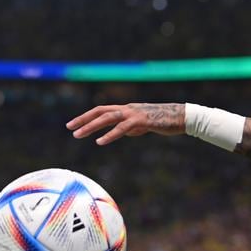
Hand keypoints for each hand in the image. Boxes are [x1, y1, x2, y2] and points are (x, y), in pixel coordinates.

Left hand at [66, 103, 184, 144]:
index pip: (102, 110)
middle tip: (69, 128)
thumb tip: (121, 132)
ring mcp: (134, 113)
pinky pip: (122, 128)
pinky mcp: (141, 121)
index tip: (73, 124)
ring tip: (78, 135)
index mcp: (126, 109)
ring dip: (91, 126)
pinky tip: (100, 141)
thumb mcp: (143, 125)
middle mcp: (127, 108)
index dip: (87, 116)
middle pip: (100, 111)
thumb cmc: (163, 122)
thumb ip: (130, 128)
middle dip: (83, 119)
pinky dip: (109, 135)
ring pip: (107, 118)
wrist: (181, 117)